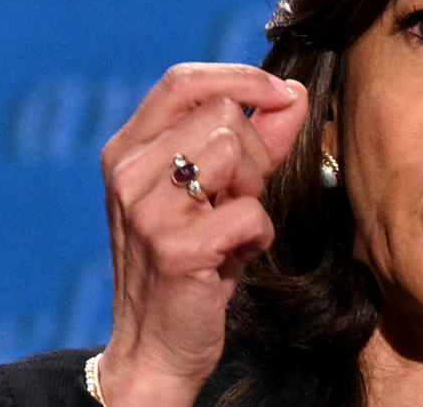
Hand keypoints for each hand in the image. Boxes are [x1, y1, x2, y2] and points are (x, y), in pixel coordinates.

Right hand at [95, 63, 307, 404]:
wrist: (158, 344)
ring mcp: (146, 209)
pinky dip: (258, 235)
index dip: (241, 78)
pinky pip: (249, 212)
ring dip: (255, 193)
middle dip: (256, 154)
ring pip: (235, 152)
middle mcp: (128, 172)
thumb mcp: (221, 191)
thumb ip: (257, 141)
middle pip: (223, 115)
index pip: (183, 80)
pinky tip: (236, 255)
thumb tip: (294, 93)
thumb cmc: (195, 259)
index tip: (283, 94)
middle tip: (241, 198)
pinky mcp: (174, 248)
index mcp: (129, 150)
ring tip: (235, 226)